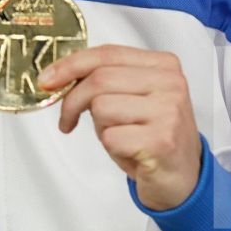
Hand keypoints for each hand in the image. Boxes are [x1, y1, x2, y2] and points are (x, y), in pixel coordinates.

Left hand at [41, 45, 202, 210]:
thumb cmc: (153, 137)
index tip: (47, 79)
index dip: (71, 65)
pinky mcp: (162, 140)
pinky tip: (130, 152)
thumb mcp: (134, 98)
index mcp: (163, 65)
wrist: (183, 177)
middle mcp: (170, 83)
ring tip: (119, 137)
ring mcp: (168, 111)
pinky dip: (111, 147)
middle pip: (100, 79)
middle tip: (67, 120)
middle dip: (73, 102)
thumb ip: (107, 80)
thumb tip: (58, 76)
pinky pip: (111, 138)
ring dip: (100, 128)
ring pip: (102, 108)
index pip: (108, 53)